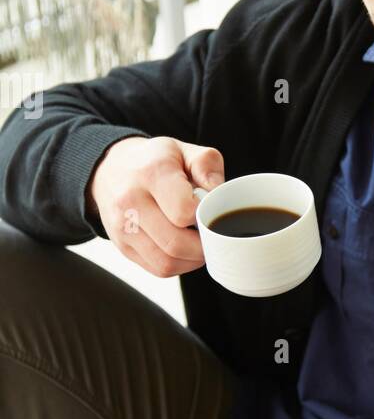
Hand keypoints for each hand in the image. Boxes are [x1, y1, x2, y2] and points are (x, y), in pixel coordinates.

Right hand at [86, 134, 224, 277]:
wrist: (111, 169)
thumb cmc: (153, 161)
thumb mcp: (183, 150)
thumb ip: (207, 164)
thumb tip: (217, 192)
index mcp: (151, 173)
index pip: (184, 212)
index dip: (204, 216)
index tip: (208, 210)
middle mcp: (131, 202)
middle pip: (175, 243)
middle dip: (203, 245)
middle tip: (212, 234)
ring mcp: (123, 228)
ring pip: (166, 263)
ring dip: (192, 260)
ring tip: (199, 242)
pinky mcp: (122, 247)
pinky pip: (158, 269)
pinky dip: (179, 265)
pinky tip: (184, 250)